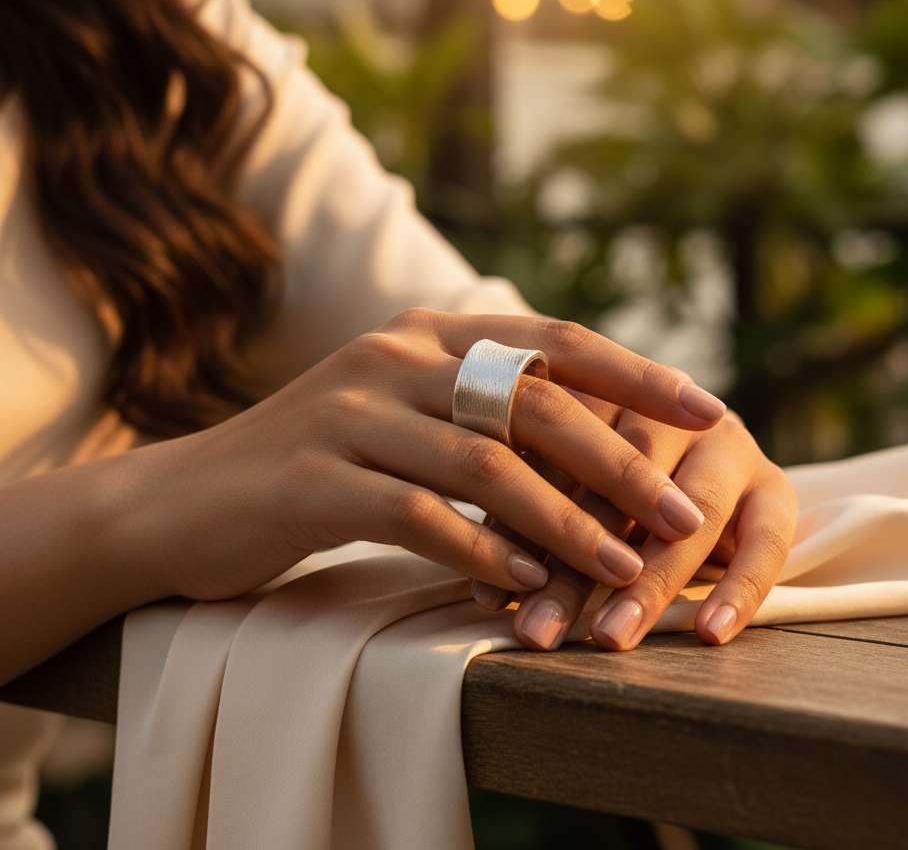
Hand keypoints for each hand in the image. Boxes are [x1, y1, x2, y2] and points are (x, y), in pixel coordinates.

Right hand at [144, 310, 729, 604]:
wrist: (186, 498)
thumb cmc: (319, 463)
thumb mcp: (404, 416)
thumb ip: (482, 412)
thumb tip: (597, 444)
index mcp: (426, 333)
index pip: (551, 341)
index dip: (635, 374)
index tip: (710, 409)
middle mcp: (392, 357)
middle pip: (529, 402)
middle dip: (617, 462)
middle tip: (683, 515)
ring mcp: (349, 413)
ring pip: (483, 464)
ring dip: (564, 523)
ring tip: (626, 569)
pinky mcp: (314, 480)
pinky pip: (418, 516)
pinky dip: (482, 552)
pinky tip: (528, 585)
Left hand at [473, 391, 796, 651]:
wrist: (704, 455)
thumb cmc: (608, 480)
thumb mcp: (566, 482)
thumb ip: (529, 517)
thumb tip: (485, 590)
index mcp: (604, 395)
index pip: (560, 460)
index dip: (522, 527)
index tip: (490, 596)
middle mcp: (667, 413)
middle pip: (622, 483)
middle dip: (576, 563)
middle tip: (540, 629)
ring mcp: (727, 443)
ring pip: (691, 509)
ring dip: (650, 579)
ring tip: (611, 636)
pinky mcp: (775, 483)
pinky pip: (768, 537)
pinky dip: (740, 587)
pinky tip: (710, 632)